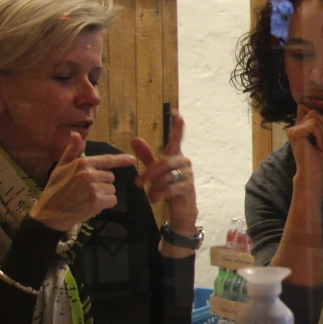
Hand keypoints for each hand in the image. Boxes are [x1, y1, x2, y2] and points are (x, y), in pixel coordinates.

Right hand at [29, 133, 135, 230]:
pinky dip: (105, 204)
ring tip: (86, 198)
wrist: (50, 214)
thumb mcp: (61, 167)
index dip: (121, 160)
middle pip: (110, 176)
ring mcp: (94, 187)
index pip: (107, 160)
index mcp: (82, 163)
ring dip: (103, 194)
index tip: (132, 160)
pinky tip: (91, 205)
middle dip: (102, 183)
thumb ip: (72, 151)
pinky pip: (112, 200)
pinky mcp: (97, 201)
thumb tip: (76, 133)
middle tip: (85, 190)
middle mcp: (89, 173)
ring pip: (112, 189)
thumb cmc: (55, 189)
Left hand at [132, 114, 198, 234]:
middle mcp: (184, 162)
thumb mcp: (155, 171)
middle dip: (149, 173)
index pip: (177, 139)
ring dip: (153, 187)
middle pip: (163, 162)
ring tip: (150, 194)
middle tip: (137, 183)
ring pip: (165, 177)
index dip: (177, 128)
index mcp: (176, 156)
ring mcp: (188, 175)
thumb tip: (135, 139)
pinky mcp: (188, 188)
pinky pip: (169, 188)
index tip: (178, 114)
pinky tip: (154, 200)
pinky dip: (158, 194)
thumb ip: (146, 155)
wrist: (181, 209)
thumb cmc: (168, 186)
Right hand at [288, 105, 322, 186]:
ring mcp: (294, 129)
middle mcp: (296, 126)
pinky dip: (321, 136)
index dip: (322, 110)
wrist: (316, 173)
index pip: (311, 109)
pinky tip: (319, 146)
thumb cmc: (322, 158)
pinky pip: (314, 125)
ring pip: (316, 119)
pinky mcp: (295, 133)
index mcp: (303, 127)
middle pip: (315, 112)